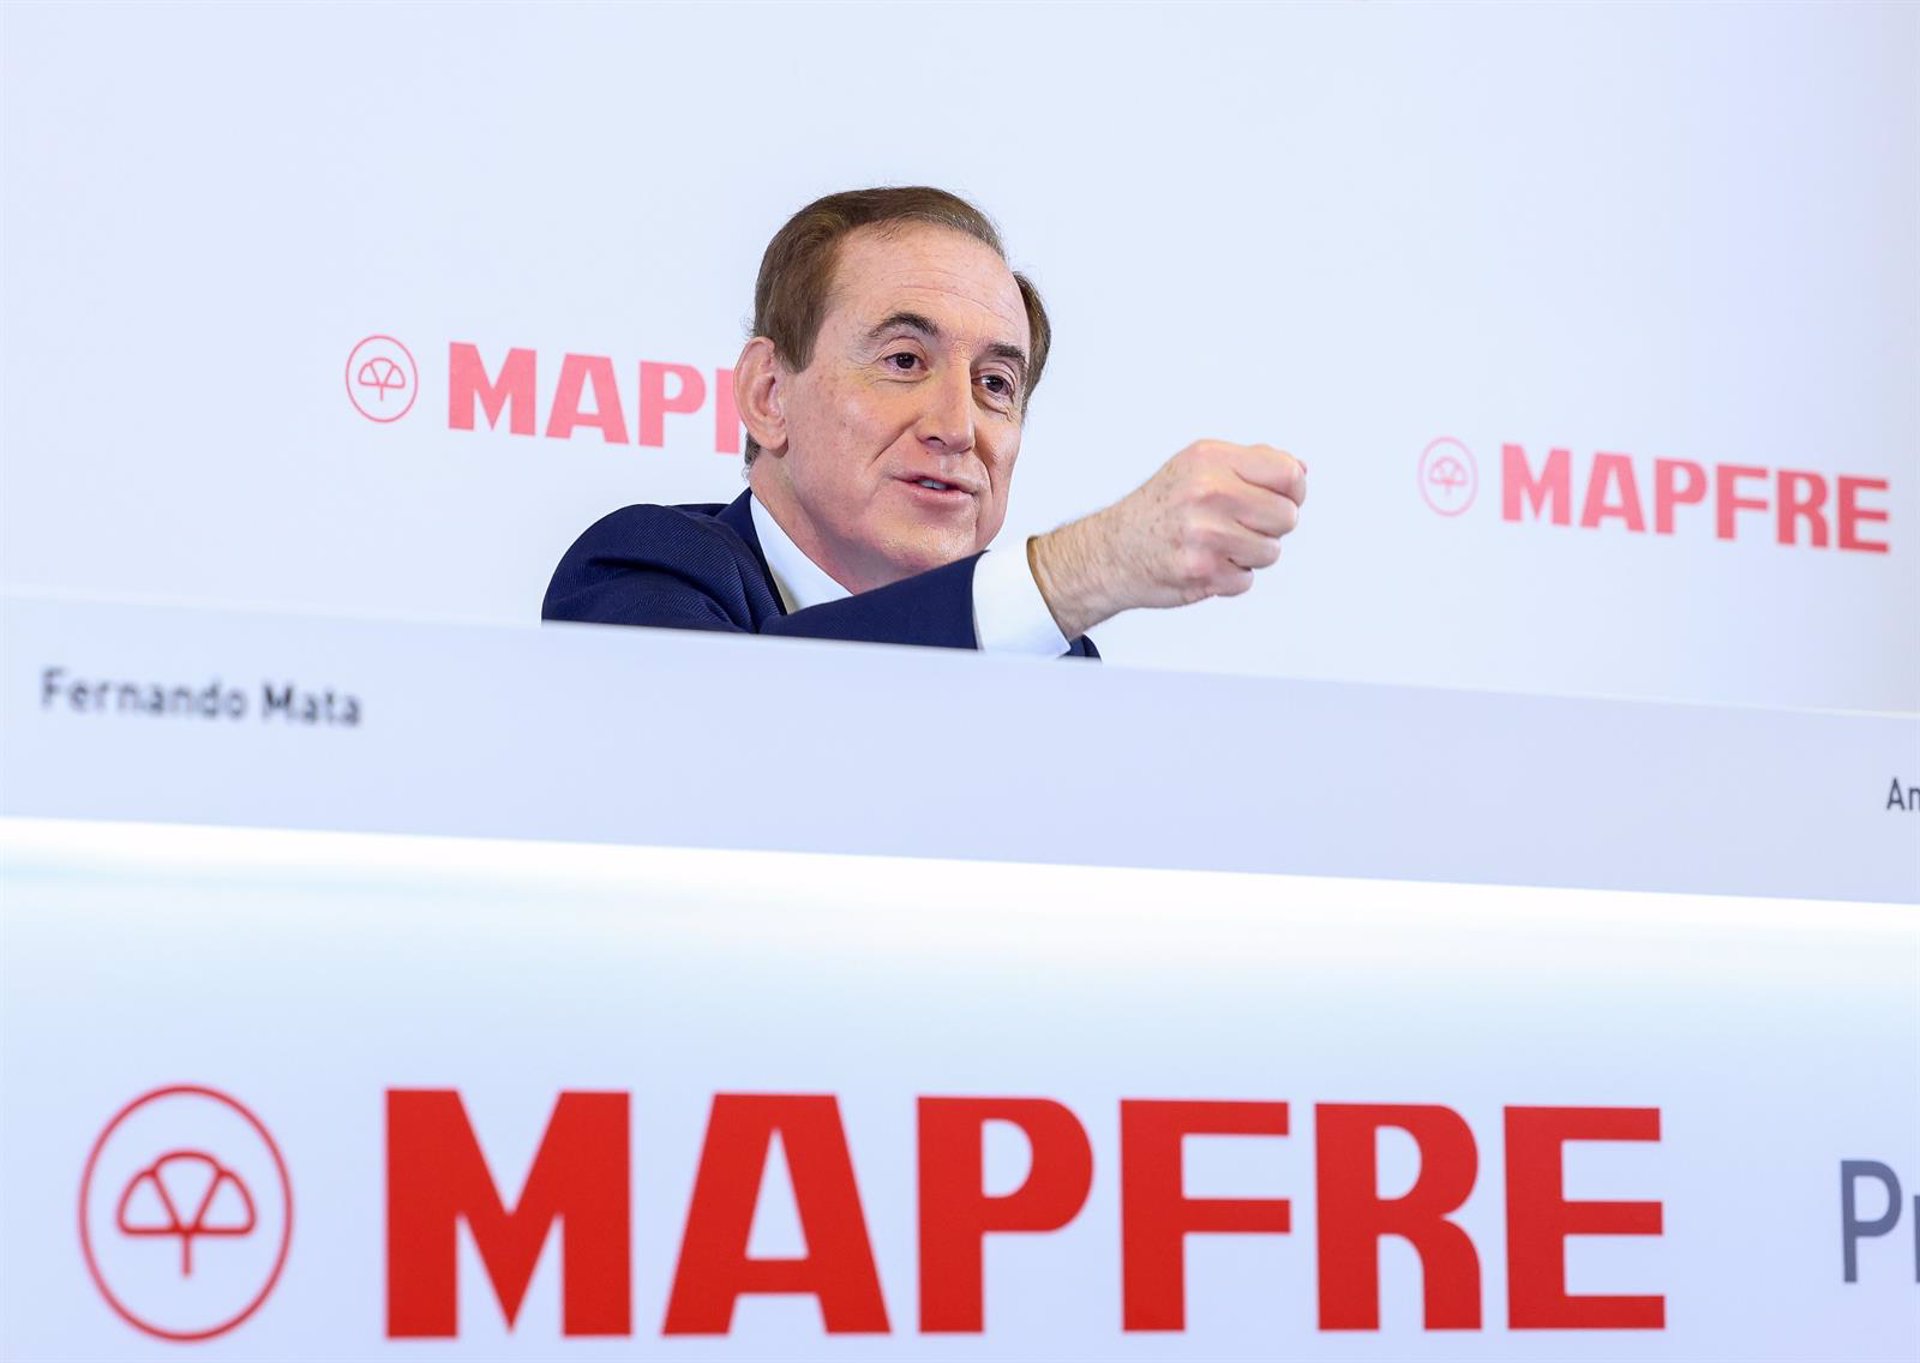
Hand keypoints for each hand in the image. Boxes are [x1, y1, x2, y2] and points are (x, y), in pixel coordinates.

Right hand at [1029, 440, 1306, 638]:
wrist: (1110, 551)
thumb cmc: (1157, 509)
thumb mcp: (1198, 467)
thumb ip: (1252, 463)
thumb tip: (1299, 470)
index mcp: (1211, 460)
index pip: (1288, 474)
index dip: (1293, 492)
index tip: (1280, 499)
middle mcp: (1207, 491)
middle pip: (1287, 516)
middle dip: (1270, 527)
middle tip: (1239, 526)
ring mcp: (1204, 532)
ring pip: (1271, 552)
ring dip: (1250, 556)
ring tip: (1218, 545)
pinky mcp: (1201, 570)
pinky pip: (1245, 580)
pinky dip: (1229, 578)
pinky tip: (1205, 564)